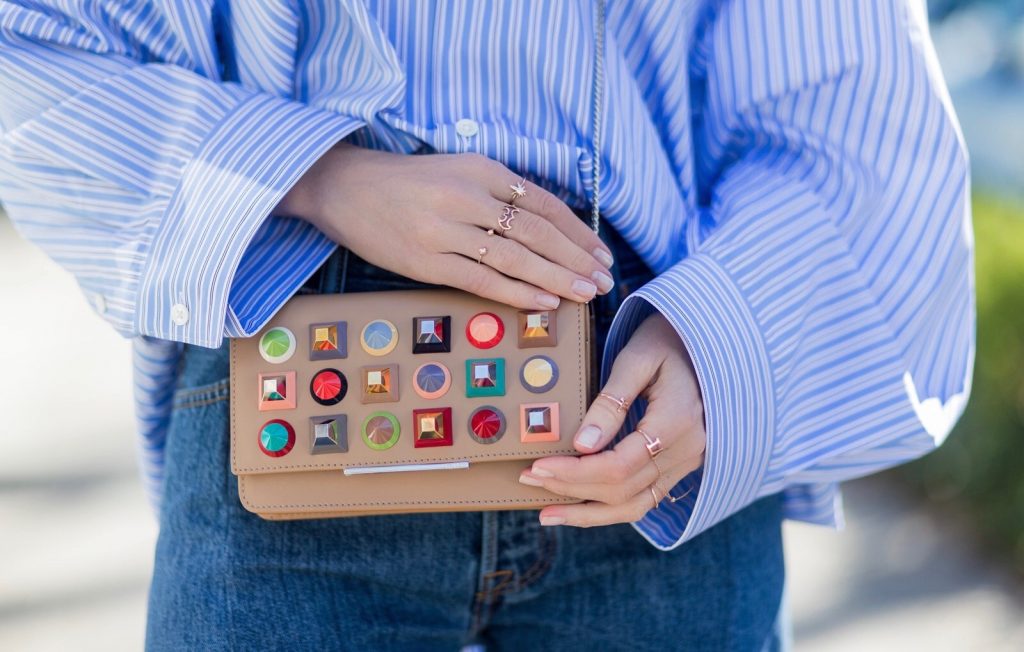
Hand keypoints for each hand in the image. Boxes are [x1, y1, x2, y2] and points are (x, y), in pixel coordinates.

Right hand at [275, 142, 614, 309]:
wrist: (345, 187)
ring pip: (514, 259)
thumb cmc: (408, 183)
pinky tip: (542, 303)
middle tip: (603, 282)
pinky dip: (516, 293)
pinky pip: (481, 280)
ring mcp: (445, 229)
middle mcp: (467, 196)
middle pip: (537, 232)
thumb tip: (548, 231)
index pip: (544, 203)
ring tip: (584, 295)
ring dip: (555, 280)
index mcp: (481, 168)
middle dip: (576, 260)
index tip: (601, 254)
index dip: (577, 232)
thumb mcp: (458, 170)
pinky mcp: (425, 260)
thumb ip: (500, 193)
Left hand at [519, 313, 705, 525]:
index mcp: (677, 422)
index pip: (619, 465)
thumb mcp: (636, 359)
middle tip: (529, 477)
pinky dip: (609, 510)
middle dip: (571, 488)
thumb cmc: (665, 342)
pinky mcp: (679, 468)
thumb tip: (582, 444)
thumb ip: (610, 402)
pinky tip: (579, 510)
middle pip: (622, 489)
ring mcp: (686, 463)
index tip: (538, 466)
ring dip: (587, 512)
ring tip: (548, 512)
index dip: (575, 472)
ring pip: (633, 506)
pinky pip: (643, 500)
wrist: (702, 345)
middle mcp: (686, 451)